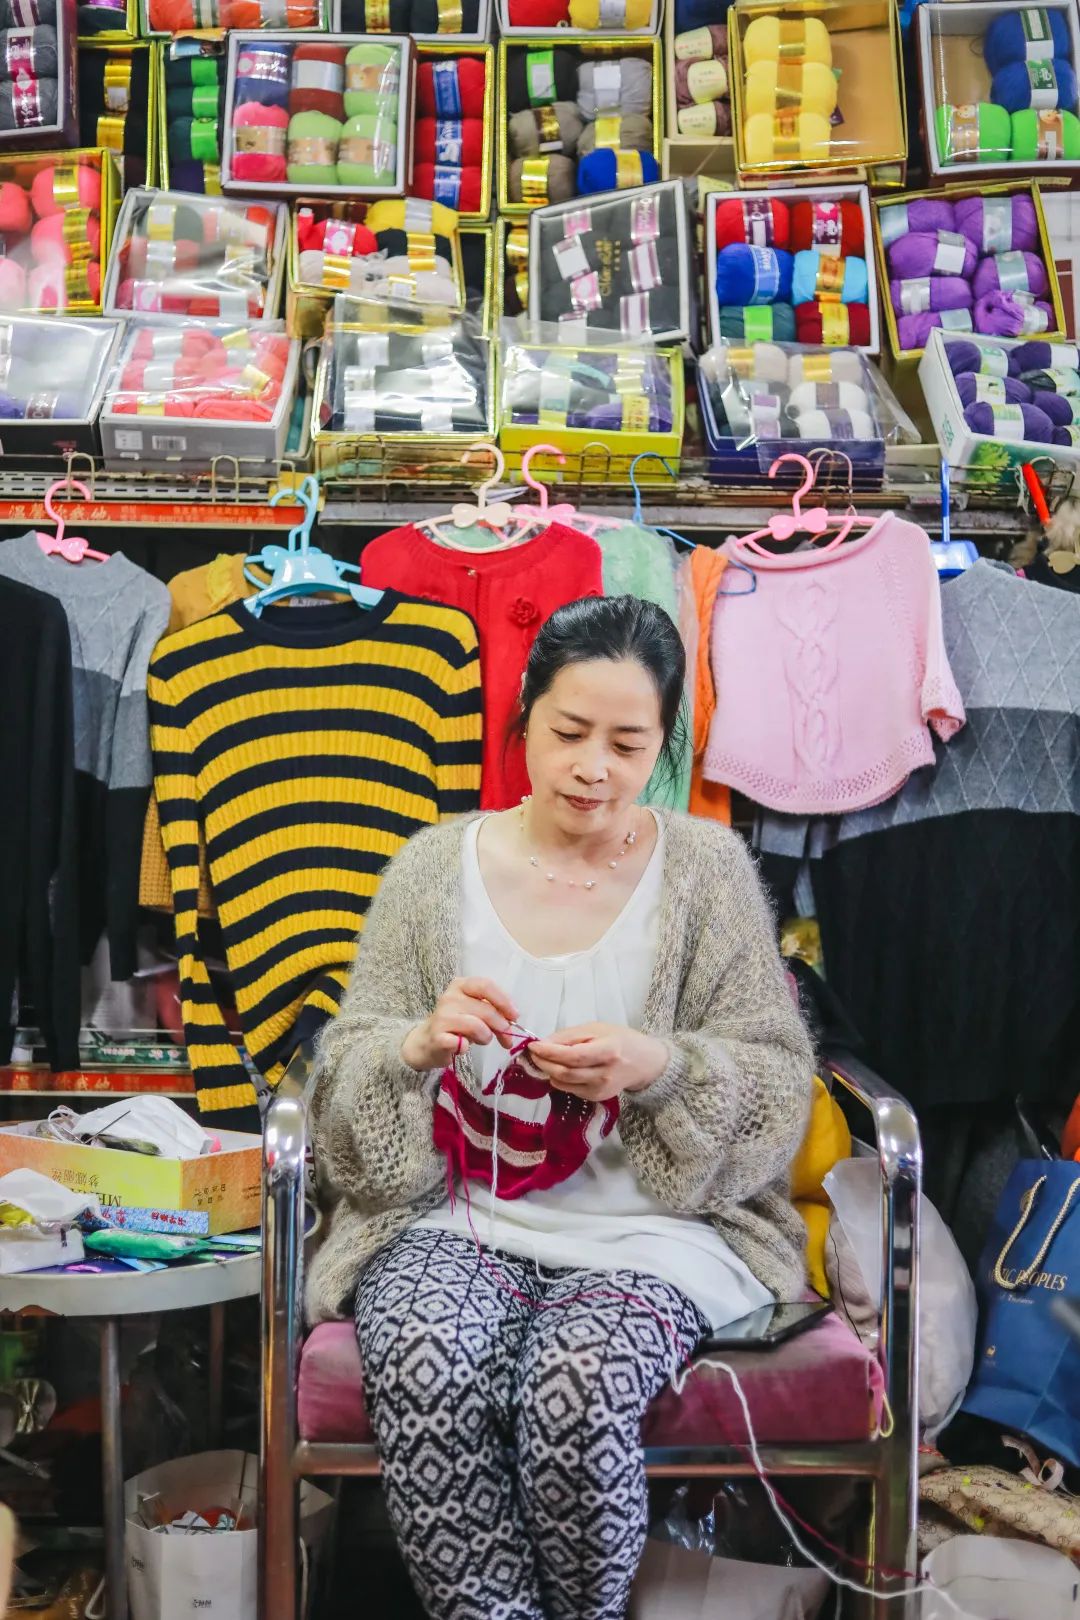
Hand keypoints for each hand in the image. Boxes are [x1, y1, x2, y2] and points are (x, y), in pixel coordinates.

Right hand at [400, 977, 518, 1072]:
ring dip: (486, 1037)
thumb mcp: (475, 1012)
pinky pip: (462, 1043)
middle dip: (501, 1026)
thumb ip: (493, 1012)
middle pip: (485, 1009)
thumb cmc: (457, 1024)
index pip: (486, 986)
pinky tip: (463, 1047)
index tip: (514, 1016)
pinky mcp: (437, 1036)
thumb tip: (513, 1021)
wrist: (427, 1041)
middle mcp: (449, 997)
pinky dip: (467, 1047)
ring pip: (477, 1026)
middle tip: (507, 1038)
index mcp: (461, 985)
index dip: (504, 1001)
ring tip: (482, 1040)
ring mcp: (442, 1016)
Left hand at [527, 1023, 667, 1102]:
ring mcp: (601, 1089)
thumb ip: (570, 1036)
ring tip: (542, 1060)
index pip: (572, 1056)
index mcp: (608, 1051)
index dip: (550, 1052)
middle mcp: (605, 1074)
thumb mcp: (597, 1029)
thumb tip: (544, 1043)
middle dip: (543, 1063)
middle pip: (565, 1073)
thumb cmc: (620, 1040)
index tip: (533, 1045)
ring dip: (548, 1072)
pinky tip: (559, 1070)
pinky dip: (559, 1079)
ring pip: (564, 1084)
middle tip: (533, 1053)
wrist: (644, 1063)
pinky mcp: (597, 1098)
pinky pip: (570, 1089)